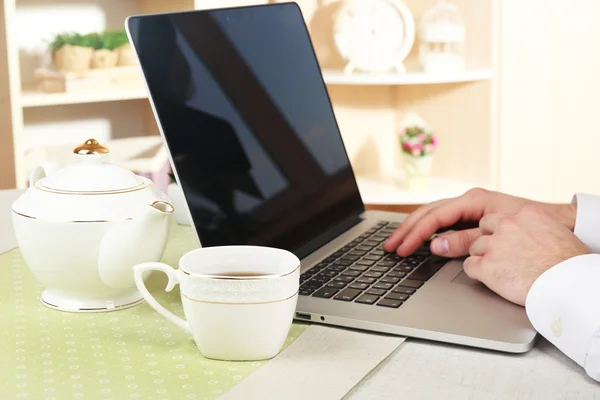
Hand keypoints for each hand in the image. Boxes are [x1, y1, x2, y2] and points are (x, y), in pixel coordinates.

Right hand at [383, 188, 576, 257]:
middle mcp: (467, 201)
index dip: (415, 233)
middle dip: (406, 230)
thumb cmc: (531, 225)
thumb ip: (465, 240)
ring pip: (432, 216)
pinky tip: (417, 239)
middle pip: (427, 213)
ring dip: (413, 229)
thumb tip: (435, 245)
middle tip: (389, 247)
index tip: (402, 248)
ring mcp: (468, 209)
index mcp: (472, 200)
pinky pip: (442, 222)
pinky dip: (426, 230)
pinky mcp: (471, 218)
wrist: (556, 222)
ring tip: (396, 243)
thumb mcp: (495, 234)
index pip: (433, 216)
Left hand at [465, 205, 589, 305]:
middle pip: (484, 227)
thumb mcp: (557, 234)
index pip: (503, 216)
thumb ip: (537, 230)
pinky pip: (469, 266)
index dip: (504, 231)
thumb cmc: (570, 265)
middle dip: (489, 240)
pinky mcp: (486, 266)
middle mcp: (508, 225)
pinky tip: (486, 278)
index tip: (508, 241)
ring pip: (475, 247)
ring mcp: (495, 245)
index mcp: (527, 215)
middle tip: (499, 255)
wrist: (569, 284)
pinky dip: (476, 273)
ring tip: (497, 270)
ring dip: (482, 258)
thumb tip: (534, 238)